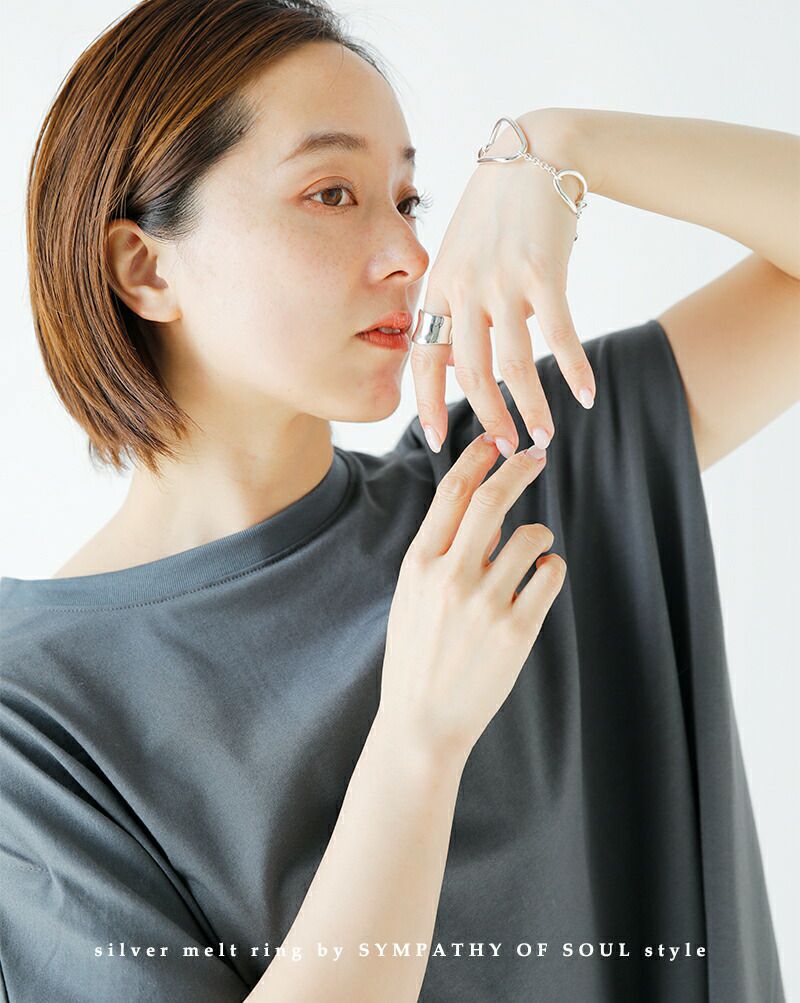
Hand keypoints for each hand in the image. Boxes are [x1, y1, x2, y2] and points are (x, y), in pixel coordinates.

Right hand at [375, 432, 565, 765]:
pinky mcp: (516, 630)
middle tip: (536, 455)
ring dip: (539, 536)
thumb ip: (443, 555)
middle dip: (519, 468)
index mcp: (418, 564)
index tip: (494, 440)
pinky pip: (550, 575)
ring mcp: (484, 603)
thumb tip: (490, 518)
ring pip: (531, 536)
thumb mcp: (413, 598)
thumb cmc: (416, 657)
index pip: (451, 493)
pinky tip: (540, 580)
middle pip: (493, 500)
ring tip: (533, 554)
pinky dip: (550, 570)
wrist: (422, 723)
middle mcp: (449, 577)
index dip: (476, 458)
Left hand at [410, 111, 596, 458]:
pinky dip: (574, 368)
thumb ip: (452, 303)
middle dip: (486, 416)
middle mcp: (465, 287)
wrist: (538, 154)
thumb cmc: (497, 211)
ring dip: (531, 405)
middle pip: (469, 370)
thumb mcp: (458, 253)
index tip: (435, 439)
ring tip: (545, 435)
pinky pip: (560, 334)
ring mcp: (503, 279)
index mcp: (438, 285)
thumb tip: (456, 359)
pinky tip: (585, 395)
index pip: (424, 356)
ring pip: (512, 362)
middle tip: (504, 447)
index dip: (428, 402)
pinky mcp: (544, 271)